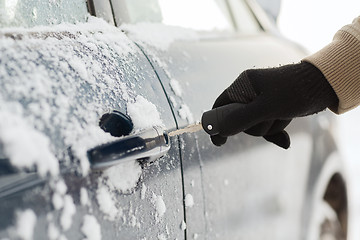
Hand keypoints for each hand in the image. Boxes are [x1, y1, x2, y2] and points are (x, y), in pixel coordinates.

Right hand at [208, 61, 337, 148]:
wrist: (324, 85)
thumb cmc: (295, 91)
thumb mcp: (267, 106)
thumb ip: (242, 118)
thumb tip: (220, 130)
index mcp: (244, 85)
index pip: (221, 105)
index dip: (217, 123)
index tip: (219, 141)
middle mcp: (250, 92)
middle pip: (238, 120)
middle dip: (254, 126)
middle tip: (269, 119)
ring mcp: (262, 101)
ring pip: (255, 125)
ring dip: (269, 127)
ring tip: (283, 116)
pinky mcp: (273, 109)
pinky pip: (266, 126)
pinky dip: (274, 132)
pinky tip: (284, 139)